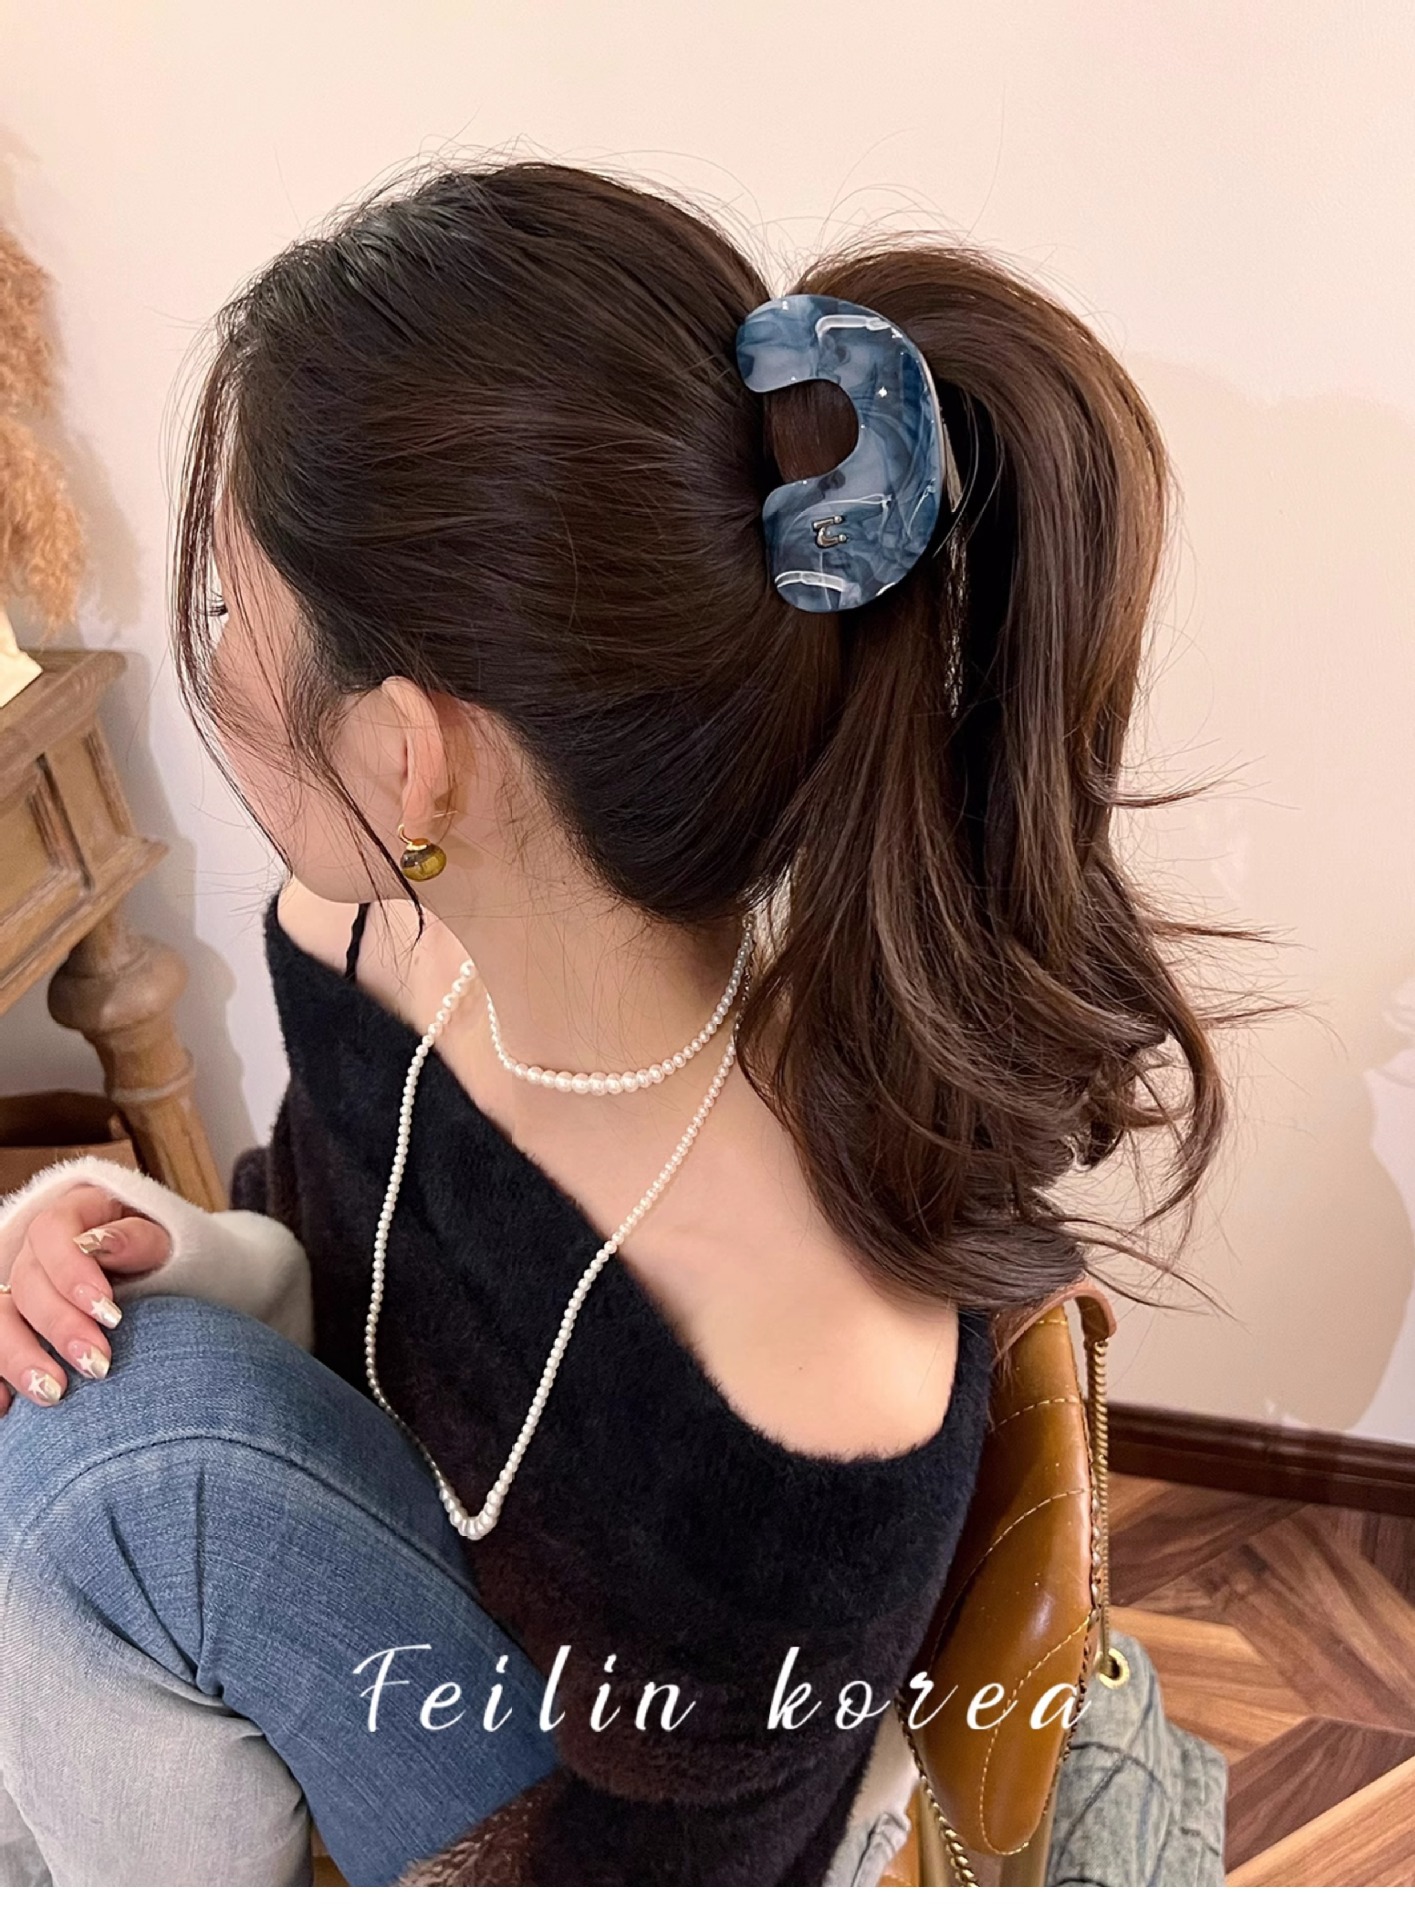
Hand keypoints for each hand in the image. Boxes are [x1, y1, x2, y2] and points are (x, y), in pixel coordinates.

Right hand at [0, 1181, 173, 1414]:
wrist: (154, 1270)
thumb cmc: (158, 1250)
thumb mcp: (161, 1236)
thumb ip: (135, 1239)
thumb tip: (101, 1242)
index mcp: (70, 1216)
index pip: (51, 1233)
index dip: (72, 1272)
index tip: (109, 1312)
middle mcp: (36, 1252)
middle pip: (27, 1282)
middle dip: (60, 1327)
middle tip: (97, 1364)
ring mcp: (19, 1289)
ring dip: (19, 1357)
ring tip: (53, 1392)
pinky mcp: (16, 1326)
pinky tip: (7, 1406)